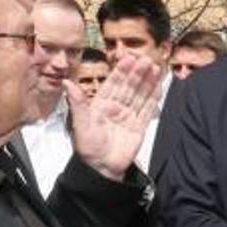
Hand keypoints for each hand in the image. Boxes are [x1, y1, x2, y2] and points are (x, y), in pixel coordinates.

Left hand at [65, 53, 162, 179]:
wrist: (101, 168)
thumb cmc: (88, 147)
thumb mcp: (80, 123)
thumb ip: (78, 102)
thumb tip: (67, 83)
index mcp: (101, 104)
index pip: (113, 83)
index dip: (121, 71)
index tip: (129, 58)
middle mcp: (116, 107)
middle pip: (129, 87)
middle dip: (137, 73)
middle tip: (145, 60)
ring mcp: (129, 116)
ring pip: (140, 95)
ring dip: (147, 82)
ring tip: (155, 68)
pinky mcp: (139, 127)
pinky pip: (147, 110)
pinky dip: (153, 98)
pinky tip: (159, 86)